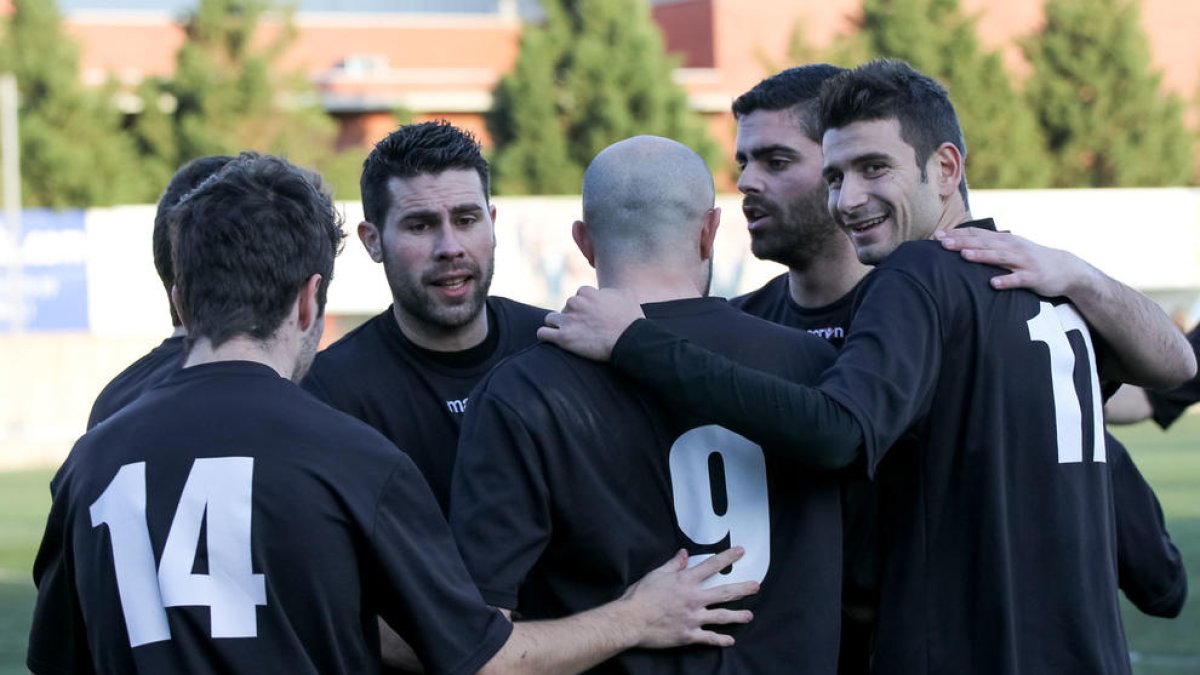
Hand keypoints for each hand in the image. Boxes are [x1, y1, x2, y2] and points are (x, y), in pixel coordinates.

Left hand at [537, 287, 645, 360]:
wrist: (630, 340)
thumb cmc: (631, 319)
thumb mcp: (625, 294)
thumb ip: (610, 290)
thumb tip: (604, 292)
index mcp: (586, 292)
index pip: (578, 296)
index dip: (584, 308)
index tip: (591, 317)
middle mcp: (575, 303)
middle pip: (565, 308)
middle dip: (572, 317)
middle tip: (584, 329)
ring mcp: (568, 320)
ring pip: (551, 319)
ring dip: (557, 325)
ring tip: (568, 334)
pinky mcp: (563, 338)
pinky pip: (543, 333)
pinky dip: (546, 336)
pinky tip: (552, 340)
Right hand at [619, 547, 757, 648]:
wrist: (631, 621)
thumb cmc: (640, 596)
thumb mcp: (656, 574)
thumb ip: (673, 565)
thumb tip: (684, 554)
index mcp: (686, 581)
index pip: (712, 566)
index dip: (728, 557)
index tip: (741, 552)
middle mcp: (694, 598)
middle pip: (724, 592)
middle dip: (742, 589)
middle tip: (756, 586)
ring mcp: (693, 618)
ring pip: (721, 616)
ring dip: (737, 616)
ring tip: (749, 616)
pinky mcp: (688, 635)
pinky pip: (709, 638)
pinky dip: (720, 640)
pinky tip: (730, 641)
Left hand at [934, 228, 1091, 296]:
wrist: (1066, 269)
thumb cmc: (1030, 260)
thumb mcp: (1010, 249)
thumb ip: (989, 246)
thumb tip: (962, 245)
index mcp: (1004, 240)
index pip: (977, 234)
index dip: (956, 234)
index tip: (936, 235)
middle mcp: (1012, 247)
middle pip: (984, 243)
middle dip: (962, 242)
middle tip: (941, 243)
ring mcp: (1023, 261)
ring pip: (999, 257)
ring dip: (982, 256)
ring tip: (964, 256)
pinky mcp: (1034, 277)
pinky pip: (1018, 279)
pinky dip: (1006, 281)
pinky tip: (993, 284)